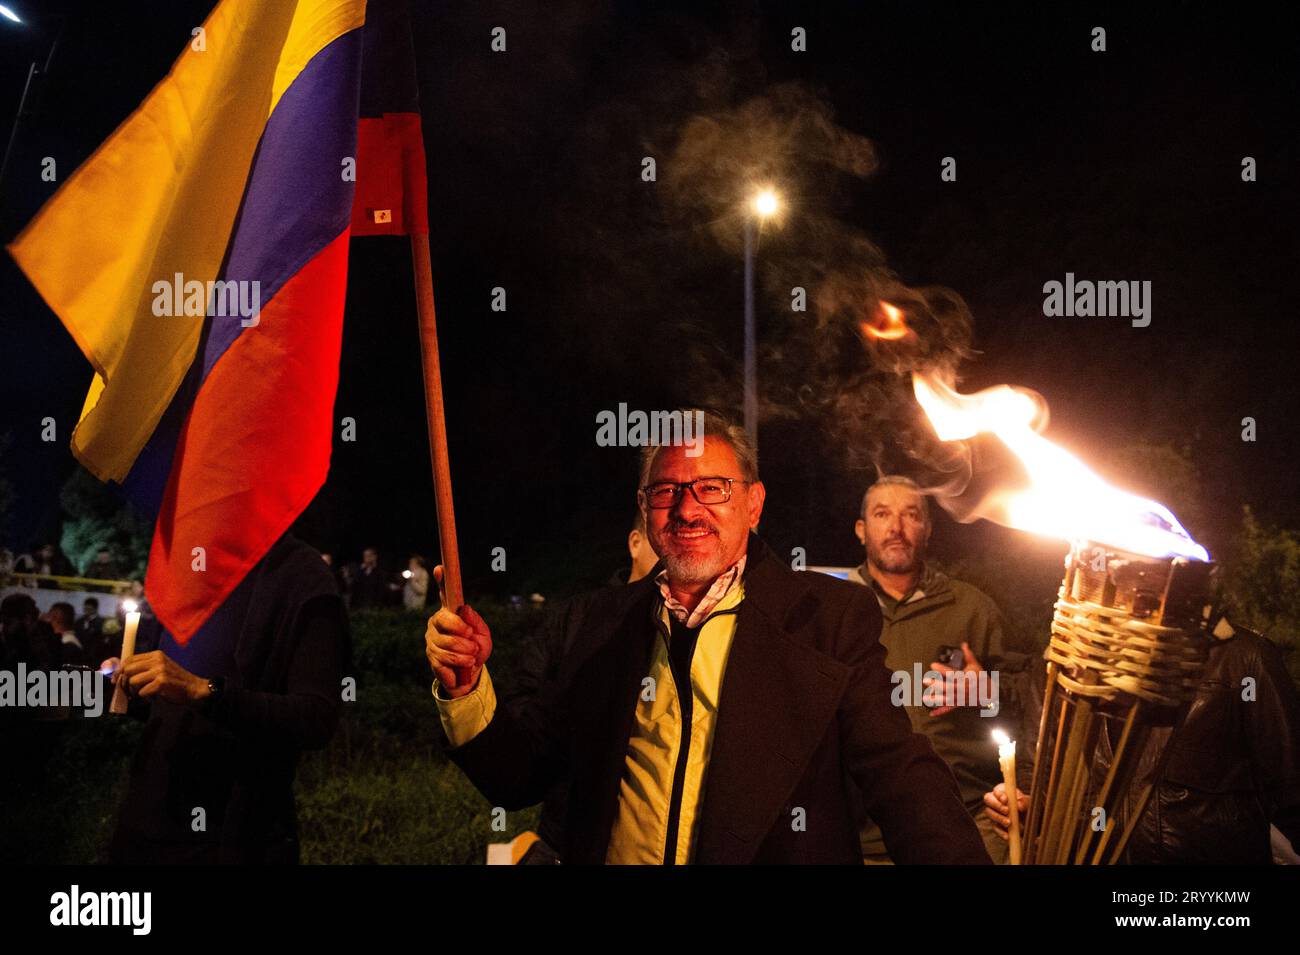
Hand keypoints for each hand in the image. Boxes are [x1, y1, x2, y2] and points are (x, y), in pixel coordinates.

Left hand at [118, 650, 209, 703]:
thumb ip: (144, 667)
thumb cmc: (175, 680)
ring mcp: (160, 670)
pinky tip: (154, 695)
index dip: (119, 670)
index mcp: (156, 655)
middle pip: (128, 670)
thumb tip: (118, 673)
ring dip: (135, 691)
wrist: (194, 688)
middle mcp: (157, 660)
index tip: (116, 680)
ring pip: (133, 681)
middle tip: (128, 691)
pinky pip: (142, 692)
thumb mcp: (160, 668)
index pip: (129, 659)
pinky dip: (145, 697)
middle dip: (124, 682)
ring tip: (144, 692)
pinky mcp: (162, 682)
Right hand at [425, 564, 491, 698]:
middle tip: (474, 643)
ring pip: (448, 643)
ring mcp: (432, 639)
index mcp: (451, 613)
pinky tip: (463, 666)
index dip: (442, 580)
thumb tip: (465, 609)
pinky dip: (459, 664)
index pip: (445, 593)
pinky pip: (445, 659)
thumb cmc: (477, 649)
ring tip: (472, 657)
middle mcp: (437, 622)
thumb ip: (475, 622)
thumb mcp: (483, 635)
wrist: (470, 675)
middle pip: (446, 620)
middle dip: (464, 634)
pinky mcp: (431, 656)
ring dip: (466, 653)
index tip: (440, 567)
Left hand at [923, 641, 982, 716]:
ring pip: (948, 699)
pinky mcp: (959, 704)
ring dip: (936, 699)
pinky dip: (940, 712)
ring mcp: (961, 698)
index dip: (942, 669)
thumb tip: (964, 643)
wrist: (990, 693)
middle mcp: (963, 689)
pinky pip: (949, 709)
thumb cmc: (981, 677)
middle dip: (936, 685)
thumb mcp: (976, 665)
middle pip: (949, 688)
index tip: (932, 665)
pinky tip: (931, 714)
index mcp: (966, 678)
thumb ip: (968, 655)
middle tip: (925, 680)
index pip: (953, 673)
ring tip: (925, 697)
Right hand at [982, 782, 1028, 838]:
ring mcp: (993, 813)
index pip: (995, 791)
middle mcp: (994, 801)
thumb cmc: (1025, 805)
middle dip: (997, 806)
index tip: (1006, 800)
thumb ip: (1023, 802)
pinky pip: (995, 828)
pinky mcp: (995, 824)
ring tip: (1009, 823)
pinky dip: (1001, 832)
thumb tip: (1018, 806)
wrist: (1027, 816)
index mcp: (1001, 791)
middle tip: (1007, 811)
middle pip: (988, 800)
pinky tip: (1007, 835)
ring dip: (999, 818)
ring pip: (990, 814)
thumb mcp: (1027, 802)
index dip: (999, 795)